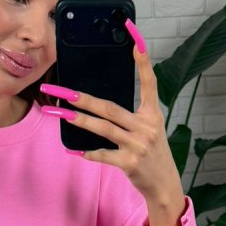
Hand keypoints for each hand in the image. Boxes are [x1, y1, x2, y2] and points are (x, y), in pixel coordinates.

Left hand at [40, 29, 183, 207]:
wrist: (164, 184)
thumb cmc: (152, 153)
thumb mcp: (149, 129)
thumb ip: (131, 116)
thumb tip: (100, 104)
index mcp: (152, 114)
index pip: (149, 83)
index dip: (143, 62)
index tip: (136, 40)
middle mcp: (146, 127)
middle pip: (110, 108)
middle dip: (84, 99)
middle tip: (64, 91)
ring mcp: (138, 145)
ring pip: (103, 129)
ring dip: (80, 121)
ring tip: (60, 114)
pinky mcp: (130, 163)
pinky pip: (103, 155)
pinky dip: (88, 153)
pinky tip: (74, 150)